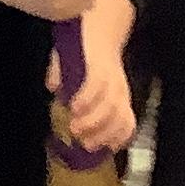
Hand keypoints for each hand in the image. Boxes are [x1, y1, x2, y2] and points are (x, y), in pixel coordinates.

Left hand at [50, 0, 136, 150]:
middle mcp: (115, 81)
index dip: (87, 97)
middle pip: (111, 104)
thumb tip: (54, 86)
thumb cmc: (80, 49)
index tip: (73, 108)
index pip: (97, 82)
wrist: (102, 38)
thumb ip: (58, 69)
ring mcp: (122, 93)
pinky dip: (121, 137)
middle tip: (75, 131)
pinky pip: (130, 122)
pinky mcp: (125, 103)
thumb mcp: (64, 51)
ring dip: (106, 134)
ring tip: (89, 145)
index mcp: (99, 67)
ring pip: (122, 116)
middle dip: (93, 121)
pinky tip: (110, 147)